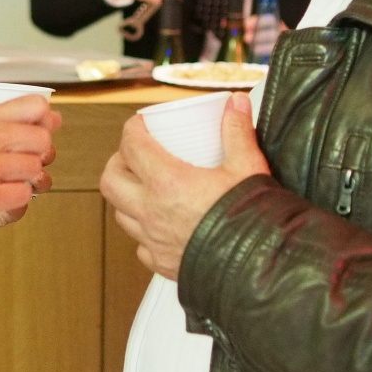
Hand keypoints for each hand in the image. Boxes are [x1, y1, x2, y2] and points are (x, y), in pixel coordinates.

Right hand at [0, 94, 61, 256]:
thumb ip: (14, 123)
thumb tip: (55, 118)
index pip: (36, 106)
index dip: (46, 121)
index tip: (41, 132)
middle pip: (44, 141)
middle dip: (41, 156)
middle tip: (25, 163)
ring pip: (38, 170)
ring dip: (30, 181)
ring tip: (12, 182)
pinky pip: (26, 195)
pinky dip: (19, 201)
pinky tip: (3, 197)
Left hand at [99, 92, 269, 278]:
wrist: (260, 268)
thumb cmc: (252, 221)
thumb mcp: (247, 167)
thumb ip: (237, 131)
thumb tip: (236, 104)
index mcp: (168, 183)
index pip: (132, 146)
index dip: (132, 130)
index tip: (140, 124)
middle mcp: (152, 212)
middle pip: (111, 181)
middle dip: (118, 163)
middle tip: (133, 155)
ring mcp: (154, 240)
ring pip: (121, 214)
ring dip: (126, 197)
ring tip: (144, 187)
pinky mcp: (162, 263)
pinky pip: (140, 245)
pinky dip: (142, 231)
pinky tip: (159, 224)